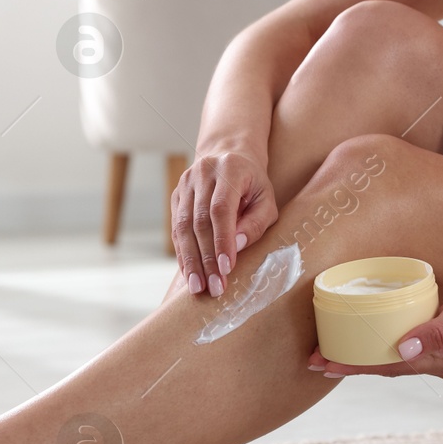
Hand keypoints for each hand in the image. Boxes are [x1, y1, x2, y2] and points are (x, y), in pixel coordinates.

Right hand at [172, 150, 278, 296]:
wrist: (230, 157)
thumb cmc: (253, 185)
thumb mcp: (266, 200)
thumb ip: (256, 223)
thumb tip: (237, 247)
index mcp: (229, 169)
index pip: (221, 209)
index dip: (222, 241)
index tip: (227, 269)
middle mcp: (202, 174)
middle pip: (199, 221)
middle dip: (206, 258)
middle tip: (214, 287)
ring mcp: (185, 184)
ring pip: (183, 227)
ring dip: (191, 260)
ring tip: (198, 287)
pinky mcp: (176, 196)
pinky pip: (176, 229)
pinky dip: (183, 253)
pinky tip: (189, 273)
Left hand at [309, 267, 442, 379]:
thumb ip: (438, 329)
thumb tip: (404, 349)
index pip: (391, 367)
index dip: (356, 367)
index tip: (326, 365)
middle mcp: (440, 364)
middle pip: (386, 368)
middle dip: (350, 365)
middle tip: (312, 361)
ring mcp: (439, 356)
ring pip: (391, 360)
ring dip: (361, 357)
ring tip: (327, 353)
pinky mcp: (438, 342)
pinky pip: (401, 348)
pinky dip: (378, 345)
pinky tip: (361, 338)